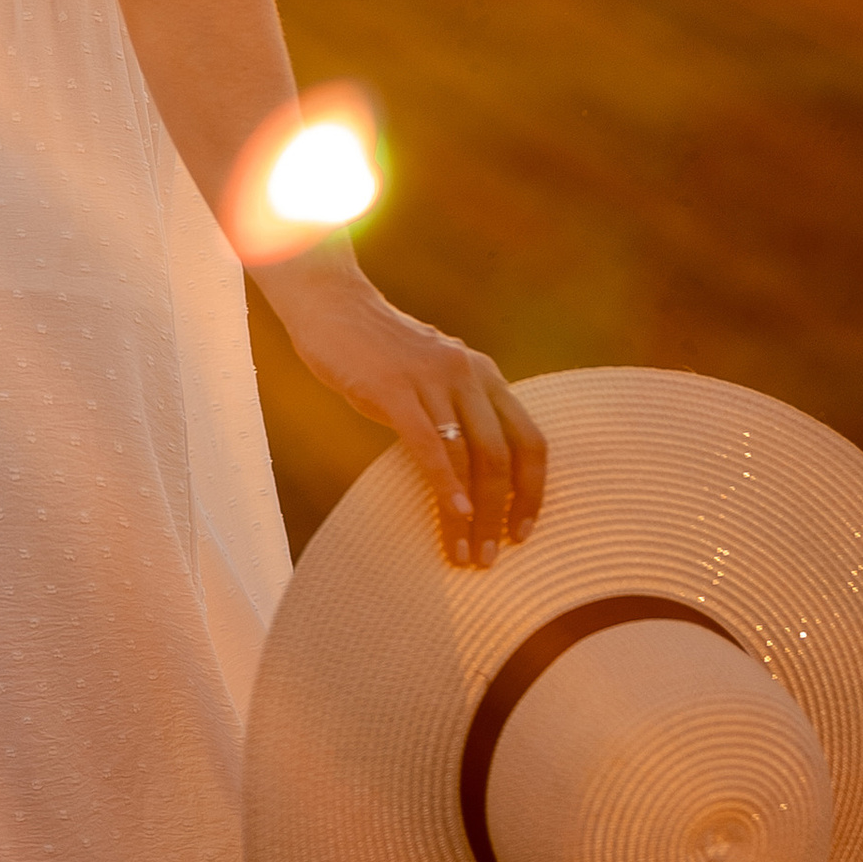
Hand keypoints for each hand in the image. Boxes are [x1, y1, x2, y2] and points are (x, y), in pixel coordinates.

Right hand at [260, 254, 545, 568]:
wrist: (330, 304)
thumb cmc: (376, 348)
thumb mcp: (431, 373)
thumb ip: (455, 408)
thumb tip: (469, 469)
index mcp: (483, 374)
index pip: (529, 440)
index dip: (532, 492)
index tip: (523, 531)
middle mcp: (468, 374)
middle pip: (504, 456)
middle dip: (502, 514)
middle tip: (491, 557)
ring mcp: (432, 379)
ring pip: (471, 457)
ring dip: (471, 514)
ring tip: (464, 553)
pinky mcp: (394, 388)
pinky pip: (430, 445)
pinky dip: (446, 484)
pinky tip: (453, 513)